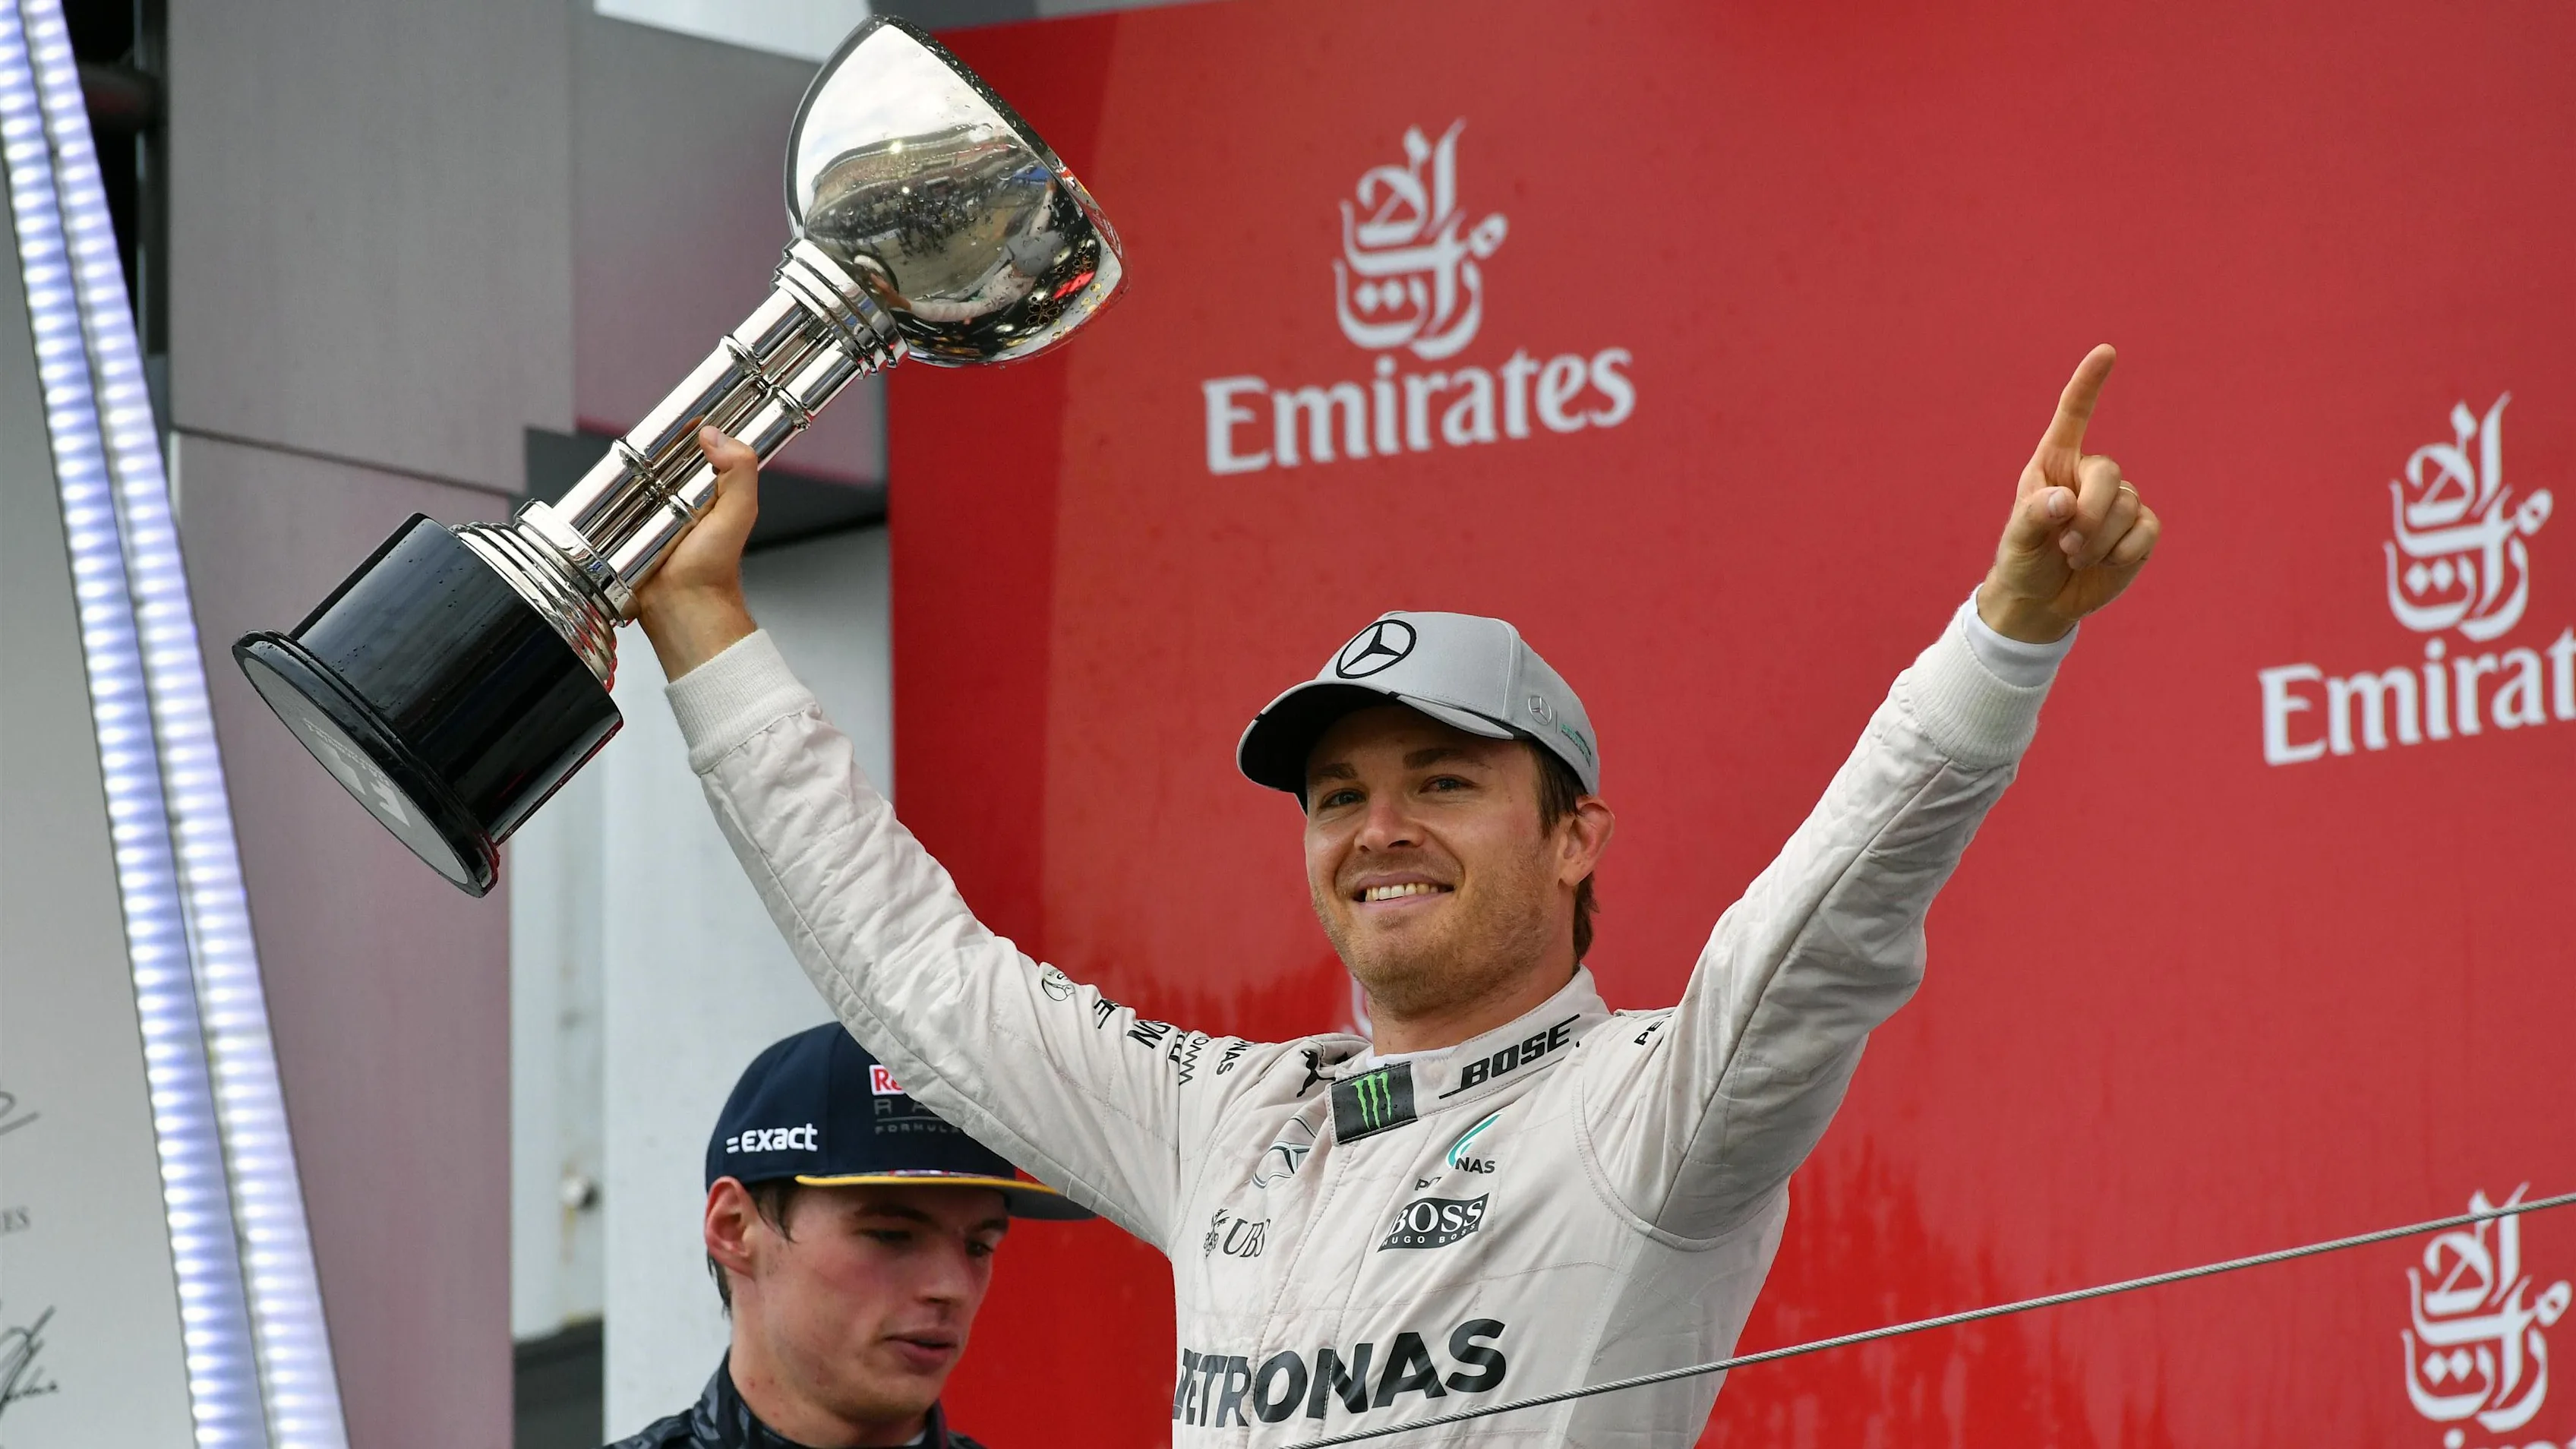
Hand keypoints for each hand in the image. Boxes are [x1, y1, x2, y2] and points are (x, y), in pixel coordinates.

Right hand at [633, 427, 760, 678]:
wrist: (681, 608)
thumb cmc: (712, 569)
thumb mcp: (739, 513)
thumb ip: (740, 473)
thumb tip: (715, 436)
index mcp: (710, 487)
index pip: (700, 444)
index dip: (691, 427)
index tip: (682, 415)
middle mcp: (680, 495)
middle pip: (661, 455)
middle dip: (654, 448)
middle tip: (651, 445)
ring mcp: (651, 509)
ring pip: (635, 474)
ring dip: (630, 471)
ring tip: (632, 470)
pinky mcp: (625, 525)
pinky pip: (614, 501)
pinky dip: (611, 496)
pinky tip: (613, 493)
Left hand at [1976, 345, 2161, 641]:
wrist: (2043, 599)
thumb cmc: (2023, 560)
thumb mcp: (2016, 540)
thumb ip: (2033, 517)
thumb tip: (2064, 502)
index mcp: (2055, 464)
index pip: (2073, 416)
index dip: (2088, 384)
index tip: (2105, 351)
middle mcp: (2090, 476)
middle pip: (2109, 473)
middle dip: (2092, 513)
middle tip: (2067, 545)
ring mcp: (2120, 500)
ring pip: (2128, 506)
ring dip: (2100, 541)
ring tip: (2074, 557)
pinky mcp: (2140, 529)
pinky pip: (2147, 530)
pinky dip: (2124, 552)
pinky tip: (2103, 563)